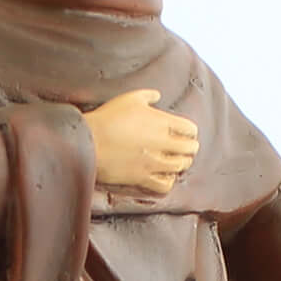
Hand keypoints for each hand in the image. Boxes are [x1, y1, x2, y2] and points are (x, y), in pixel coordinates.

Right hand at [82, 88, 198, 197]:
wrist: (89, 141)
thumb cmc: (107, 118)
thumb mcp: (129, 98)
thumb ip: (148, 96)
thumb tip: (158, 96)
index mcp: (162, 121)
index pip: (190, 129)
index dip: (190, 131)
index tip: (185, 133)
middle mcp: (162, 143)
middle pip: (190, 148)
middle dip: (189, 148)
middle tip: (183, 148)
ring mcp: (154, 162)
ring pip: (181, 166)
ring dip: (181, 163)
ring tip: (175, 161)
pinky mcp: (143, 177)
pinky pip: (166, 184)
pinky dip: (168, 180)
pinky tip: (162, 175)